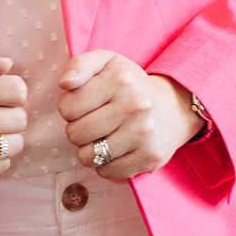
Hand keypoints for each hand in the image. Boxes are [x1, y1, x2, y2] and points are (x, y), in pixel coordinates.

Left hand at [56, 51, 202, 179]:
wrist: (171, 108)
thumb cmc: (129, 85)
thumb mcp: (105, 63)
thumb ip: (79, 65)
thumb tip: (64, 84)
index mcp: (120, 79)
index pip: (67, 107)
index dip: (69, 108)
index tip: (85, 105)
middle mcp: (135, 105)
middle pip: (75, 134)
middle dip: (77, 130)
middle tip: (94, 122)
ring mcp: (144, 132)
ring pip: (88, 157)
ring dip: (89, 150)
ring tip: (103, 137)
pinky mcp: (150, 156)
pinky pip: (107, 172)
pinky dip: (105, 165)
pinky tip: (116, 150)